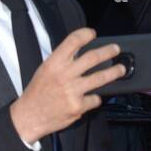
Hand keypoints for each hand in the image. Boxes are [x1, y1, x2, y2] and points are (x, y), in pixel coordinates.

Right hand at [9, 28, 126, 141]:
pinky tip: (91, 98)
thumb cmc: (37, 93)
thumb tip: (80, 53)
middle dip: (108, 51)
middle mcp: (65, 75)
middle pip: (93, 58)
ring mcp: (73, 91)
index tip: (92, 34)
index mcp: (54, 63)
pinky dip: (95, 98)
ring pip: (100, 78)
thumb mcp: (45, 70)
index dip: (85, 34)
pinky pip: (95, 99)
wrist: (30, 116)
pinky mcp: (78, 106)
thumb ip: (62, 61)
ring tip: (121, 69)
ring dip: (114, 72)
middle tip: (115, 49)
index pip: (73, 41)